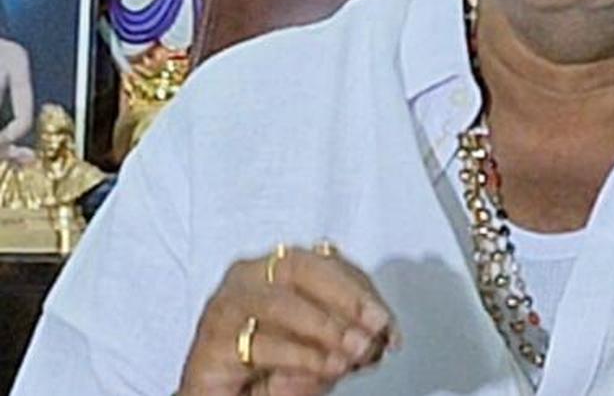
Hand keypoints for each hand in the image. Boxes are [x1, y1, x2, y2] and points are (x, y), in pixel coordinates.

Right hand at [177, 243, 397, 395]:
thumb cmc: (274, 366)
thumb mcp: (325, 347)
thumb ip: (352, 335)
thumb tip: (380, 337)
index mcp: (278, 266)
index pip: (326, 261)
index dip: (360, 290)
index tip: (386, 322)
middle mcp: (248, 278)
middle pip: (300, 269)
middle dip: (343, 299)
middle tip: (371, 332)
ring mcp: (225, 307)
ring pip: (279, 304)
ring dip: (324, 329)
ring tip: (351, 355)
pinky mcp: (210, 345)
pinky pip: (259, 344)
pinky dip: (298, 357)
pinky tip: (324, 369)